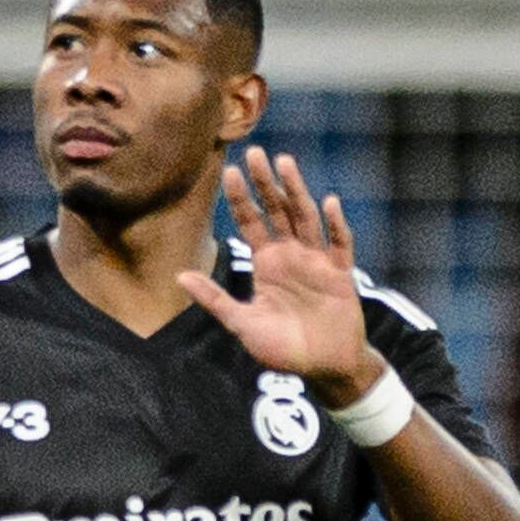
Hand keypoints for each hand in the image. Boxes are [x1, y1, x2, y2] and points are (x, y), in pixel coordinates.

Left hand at [182, 149, 382, 399]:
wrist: (323, 368)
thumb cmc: (282, 348)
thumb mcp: (242, 324)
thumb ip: (215, 300)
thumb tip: (179, 277)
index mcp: (266, 263)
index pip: (250, 222)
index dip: (240, 198)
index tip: (229, 172)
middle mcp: (290, 255)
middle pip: (277, 211)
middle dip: (266, 183)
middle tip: (255, 152)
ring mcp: (316, 261)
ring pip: (305, 218)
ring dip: (296, 191)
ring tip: (285, 163)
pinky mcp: (340, 274)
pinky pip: (338, 245)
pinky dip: (335, 225)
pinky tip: (329, 203)